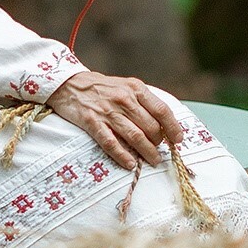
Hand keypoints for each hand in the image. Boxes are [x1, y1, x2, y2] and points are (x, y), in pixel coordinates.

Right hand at [46, 72, 184, 171]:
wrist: (69, 83)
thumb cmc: (102, 88)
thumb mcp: (126, 86)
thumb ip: (144, 102)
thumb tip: (164, 125)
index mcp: (135, 88)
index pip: (162, 110)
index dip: (173, 128)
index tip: (178, 140)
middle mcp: (123, 99)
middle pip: (150, 127)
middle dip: (158, 143)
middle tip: (159, 151)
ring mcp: (107, 111)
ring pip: (135, 136)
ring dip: (147, 152)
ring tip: (152, 161)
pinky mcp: (92, 122)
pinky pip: (111, 143)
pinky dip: (122, 155)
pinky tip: (130, 164)